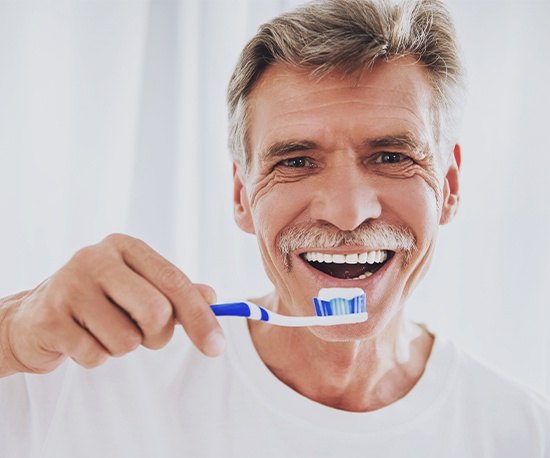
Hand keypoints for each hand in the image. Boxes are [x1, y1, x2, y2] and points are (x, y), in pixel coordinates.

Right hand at [0, 234, 224, 376]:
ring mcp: (68, 286)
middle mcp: (95, 258)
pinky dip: (96, 357)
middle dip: (158, 336)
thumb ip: (175, 292)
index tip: (217, 346)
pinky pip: (96, 356)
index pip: (174, 281)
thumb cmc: (99, 301)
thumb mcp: (138, 288)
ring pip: (127, 341)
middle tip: (143, 335)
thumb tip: (212, 297)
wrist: (34, 318)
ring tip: (103, 331)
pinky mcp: (48, 318)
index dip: (200, 317)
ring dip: (122, 347)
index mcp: (124, 247)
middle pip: (157, 311)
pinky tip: (80, 339)